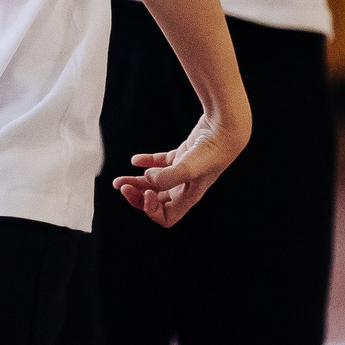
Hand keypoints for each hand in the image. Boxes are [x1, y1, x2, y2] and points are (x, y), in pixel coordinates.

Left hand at [111, 108, 247, 226]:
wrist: (226, 128)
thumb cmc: (212, 151)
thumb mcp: (190, 168)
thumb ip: (167, 177)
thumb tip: (147, 180)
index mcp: (188, 197)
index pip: (166, 217)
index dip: (150, 209)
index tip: (145, 192)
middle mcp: (185, 187)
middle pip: (156, 202)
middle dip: (137, 197)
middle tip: (122, 187)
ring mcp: (183, 171)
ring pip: (154, 184)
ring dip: (135, 183)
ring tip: (118, 180)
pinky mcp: (181, 156)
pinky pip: (160, 163)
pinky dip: (146, 163)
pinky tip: (135, 160)